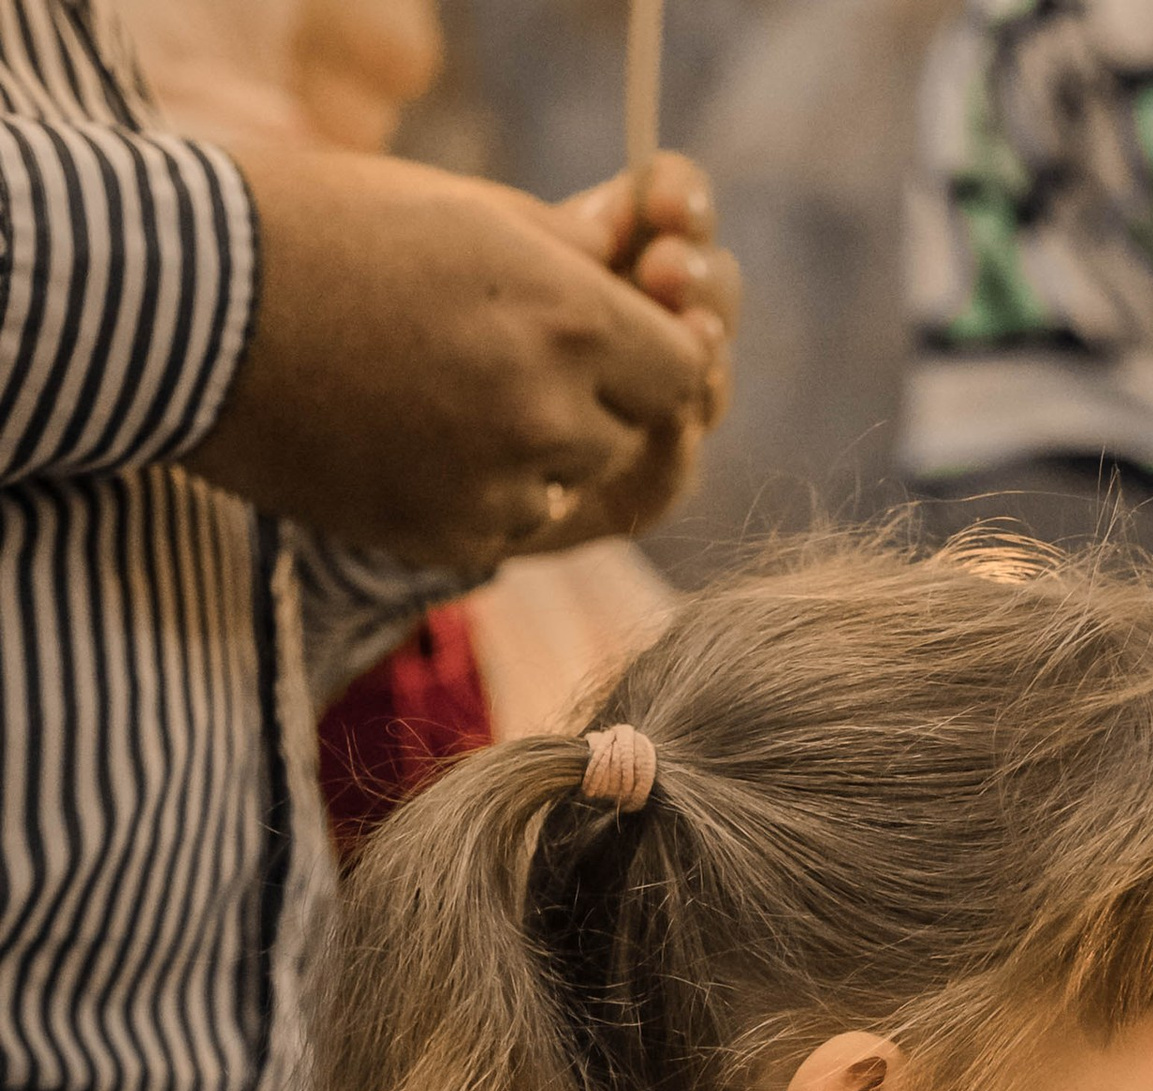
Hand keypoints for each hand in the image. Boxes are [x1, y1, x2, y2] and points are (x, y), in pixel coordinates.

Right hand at [183, 142, 731, 568]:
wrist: (193, 312)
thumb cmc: (326, 230)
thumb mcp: (469, 213)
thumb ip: (578, 255)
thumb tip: (655, 273)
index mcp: (568, 318)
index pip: (684, 369)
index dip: (656, 351)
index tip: (615, 336)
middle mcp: (547, 414)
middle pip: (634, 433)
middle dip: (596, 399)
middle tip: (511, 354)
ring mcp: (498, 489)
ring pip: (576, 487)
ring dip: (544, 452)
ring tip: (454, 390)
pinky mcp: (448, 540)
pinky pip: (513, 526)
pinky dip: (488, 491)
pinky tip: (419, 434)